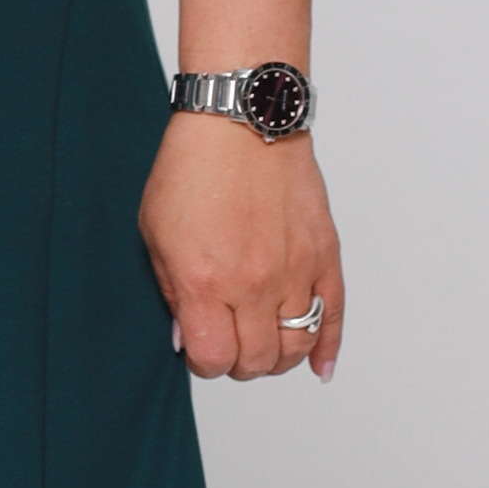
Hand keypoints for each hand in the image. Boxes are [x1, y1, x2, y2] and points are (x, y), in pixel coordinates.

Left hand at [141, 117, 345, 382]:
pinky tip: (318, 366)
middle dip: (239, 362)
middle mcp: (254, 283)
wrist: (241, 121)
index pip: (213, 359)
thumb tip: (188, 336)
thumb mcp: (156, 234)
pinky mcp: (323, 255)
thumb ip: (171, 292)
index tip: (200, 346)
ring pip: (296, 346)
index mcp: (205, 281)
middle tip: (230, 341)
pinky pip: (333, 316)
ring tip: (263, 343)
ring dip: (278, 356)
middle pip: (257, 361)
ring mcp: (294, 270)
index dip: (204, 361)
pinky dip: (327, 348)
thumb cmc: (193, 168)